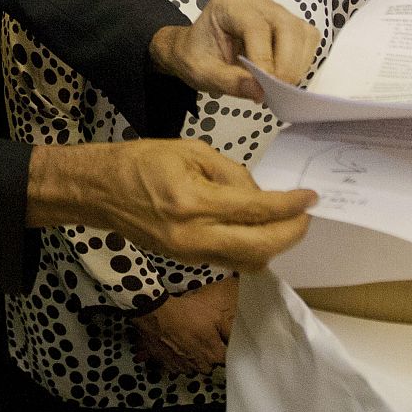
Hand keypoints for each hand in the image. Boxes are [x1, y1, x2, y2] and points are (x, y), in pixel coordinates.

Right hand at [27, 139, 313, 270]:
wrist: (100, 191)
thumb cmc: (142, 162)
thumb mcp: (191, 151)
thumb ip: (231, 173)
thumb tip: (260, 194)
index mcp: (195, 201)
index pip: (256, 210)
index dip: (289, 206)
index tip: (310, 198)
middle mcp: (194, 235)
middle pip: (260, 247)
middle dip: (290, 234)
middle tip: (306, 217)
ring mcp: (189, 254)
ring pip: (248, 261)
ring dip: (273, 245)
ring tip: (286, 223)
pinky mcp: (186, 260)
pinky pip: (229, 261)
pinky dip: (251, 249)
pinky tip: (258, 231)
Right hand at [132, 277, 238, 374]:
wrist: (157, 314)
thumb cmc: (187, 313)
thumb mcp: (215, 316)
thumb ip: (229, 332)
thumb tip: (239, 341)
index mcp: (214, 355)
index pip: (226, 361)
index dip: (223, 351)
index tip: (220, 343)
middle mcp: (200, 366)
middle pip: (210, 366)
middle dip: (208, 355)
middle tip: (202, 339)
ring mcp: (183, 368)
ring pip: (194, 367)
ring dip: (193, 359)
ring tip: (188, 341)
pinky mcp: (168, 366)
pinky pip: (179, 367)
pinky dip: (179, 359)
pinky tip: (177, 346)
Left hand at [150, 0, 319, 101]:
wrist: (197, 49)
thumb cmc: (197, 57)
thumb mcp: (202, 73)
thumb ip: (229, 82)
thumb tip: (260, 91)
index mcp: (228, 3)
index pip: (255, 26)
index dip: (264, 57)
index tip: (265, 87)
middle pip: (286, 26)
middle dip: (287, 62)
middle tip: (278, 91)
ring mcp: (274, 7)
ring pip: (301, 31)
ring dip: (297, 63)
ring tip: (280, 87)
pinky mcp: (287, 21)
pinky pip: (306, 38)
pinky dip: (301, 60)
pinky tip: (285, 75)